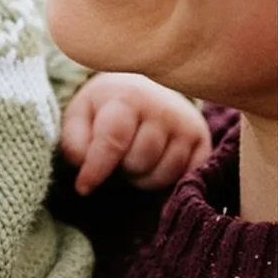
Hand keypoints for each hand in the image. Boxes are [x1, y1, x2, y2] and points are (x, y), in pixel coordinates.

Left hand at [61, 72, 212, 195]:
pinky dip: (164, 180)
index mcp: (127, 97)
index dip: (96, 170)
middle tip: (117, 156)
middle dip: (121, 169)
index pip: (113, 142)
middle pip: (138, 162)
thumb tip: (85, 167)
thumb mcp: (80, 116)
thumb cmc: (106, 108)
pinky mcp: (202, 141)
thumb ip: (75, 142)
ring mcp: (187, 124)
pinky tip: (155, 163)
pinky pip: (183, 178)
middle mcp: (163, 108)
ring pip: (162, 174)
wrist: (146, 89)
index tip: (82, 188)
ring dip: (141, 177)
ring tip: (134, 158)